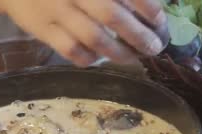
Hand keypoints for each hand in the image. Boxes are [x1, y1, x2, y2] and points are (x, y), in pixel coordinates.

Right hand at [0, 0, 166, 66]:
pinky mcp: (42, 30)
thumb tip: (149, 6)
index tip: (160, 21)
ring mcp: (56, 10)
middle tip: (153, 47)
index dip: (147, 7)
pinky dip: (91, 58)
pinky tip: (100, 57)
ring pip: (93, 38)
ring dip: (119, 52)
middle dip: (138, 35)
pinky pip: (72, 51)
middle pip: (111, 15)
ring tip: (134, 58)